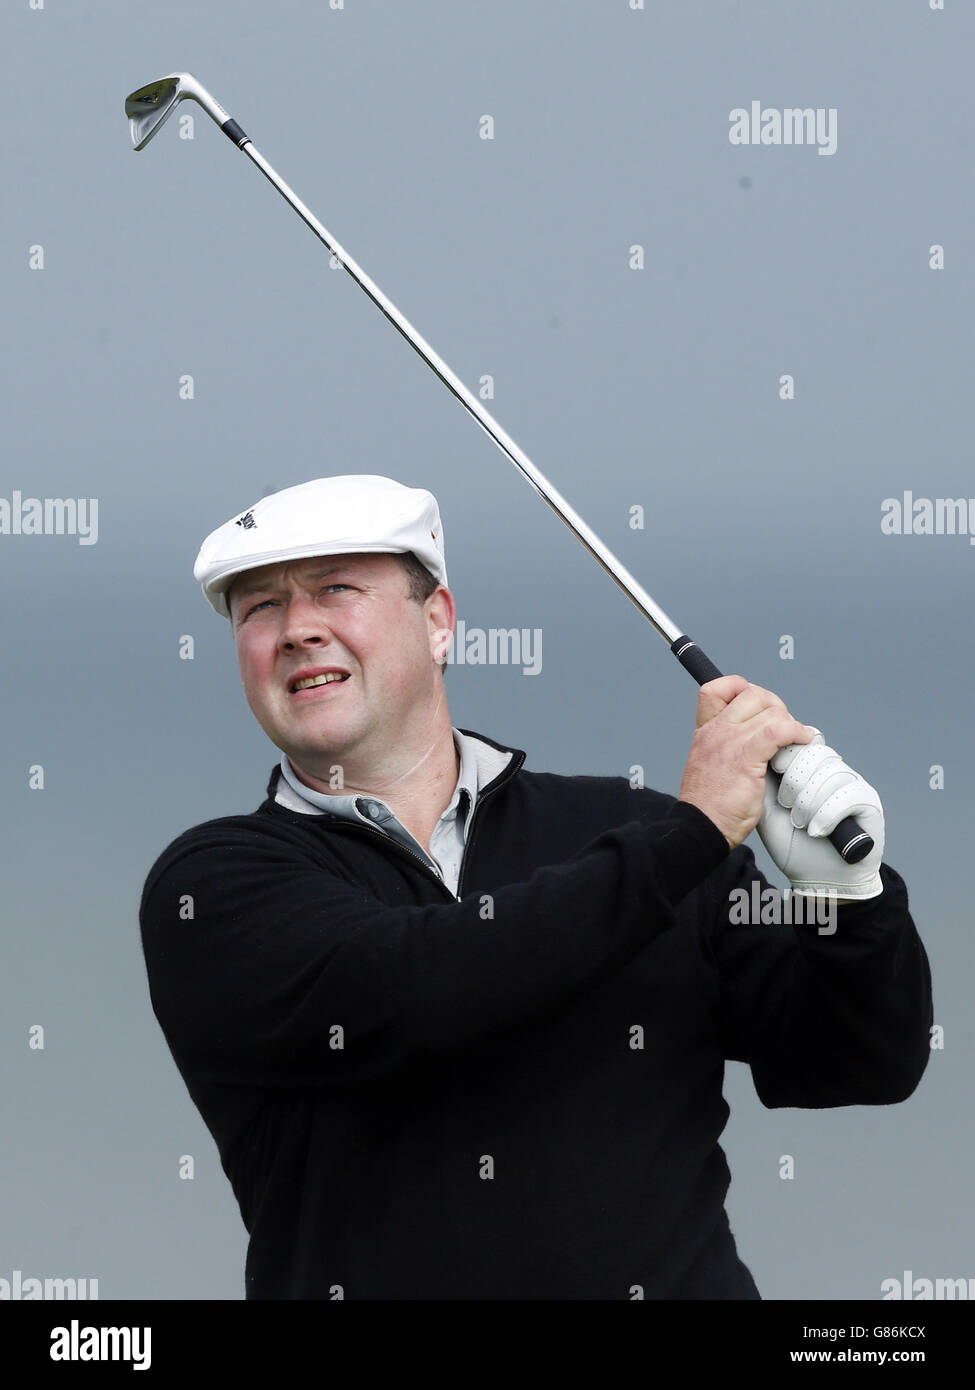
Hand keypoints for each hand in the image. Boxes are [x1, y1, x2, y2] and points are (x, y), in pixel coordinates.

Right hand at [678, 676, 815, 850]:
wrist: (702, 826)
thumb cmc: (710, 804)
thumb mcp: (711, 764)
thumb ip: (728, 746)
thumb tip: (763, 737)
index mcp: (705, 731)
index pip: (715, 689)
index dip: (740, 688)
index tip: (757, 705)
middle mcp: (716, 731)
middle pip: (752, 693)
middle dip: (774, 705)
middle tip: (783, 726)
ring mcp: (730, 741)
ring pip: (770, 711)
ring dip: (789, 722)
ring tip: (794, 738)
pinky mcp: (747, 756)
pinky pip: (779, 730)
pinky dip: (796, 731)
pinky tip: (802, 740)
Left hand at [757, 731, 884, 898]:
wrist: (818, 879)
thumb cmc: (793, 844)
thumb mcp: (769, 809)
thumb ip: (764, 780)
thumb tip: (758, 750)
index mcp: (811, 769)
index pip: (803, 741)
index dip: (788, 751)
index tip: (774, 768)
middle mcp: (834, 772)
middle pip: (816, 752)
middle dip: (795, 779)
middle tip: (786, 805)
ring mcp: (853, 784)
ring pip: (832, 772)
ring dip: (809, 800)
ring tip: (800, 822)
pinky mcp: (870, 802)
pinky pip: (848, 794)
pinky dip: (827, 814)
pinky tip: (816, 830)